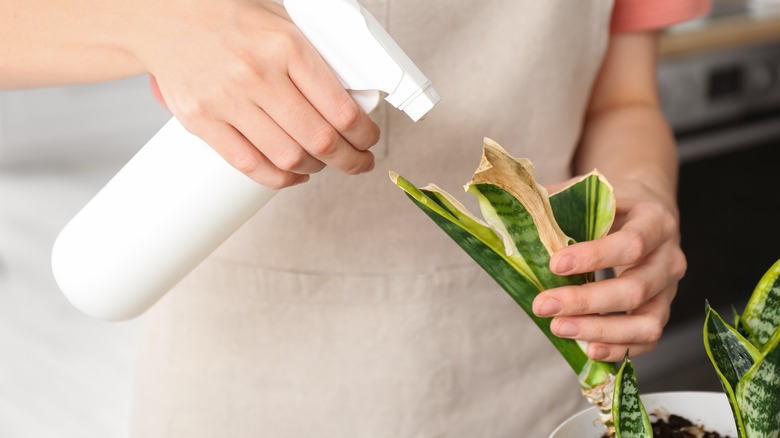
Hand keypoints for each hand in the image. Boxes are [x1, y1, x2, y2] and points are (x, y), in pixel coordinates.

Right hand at [133, 0, 379, 188]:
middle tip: (359, 162)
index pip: (340, 109)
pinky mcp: (201, 121)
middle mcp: (257, 74)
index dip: (364, 135)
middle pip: (319, 141)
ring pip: (288, 158)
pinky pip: (249, 165)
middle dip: (350, 160)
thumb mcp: (284, 22)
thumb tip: (356, 96)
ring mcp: (227, 100)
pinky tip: (293, 174)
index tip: (369, 140)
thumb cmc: (230, 19)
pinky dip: (279, 179)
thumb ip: (317, 57)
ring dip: (316, 169)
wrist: (165, 16)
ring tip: (324, 164)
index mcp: (286, 47)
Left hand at [533, 179, 686, 360]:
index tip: (554, 264)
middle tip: (543, 305)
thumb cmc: (610, 206)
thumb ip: (557, 203)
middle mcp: (670, 257)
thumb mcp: (589, 194)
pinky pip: (646, 339)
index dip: (594, 257)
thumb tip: (515, 215)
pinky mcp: (660, 312)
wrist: (644, 214)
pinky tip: (586, 347)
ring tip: (559, 328)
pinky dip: (617, 348)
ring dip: (600, 330)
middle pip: (635, 289)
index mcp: (655, 220)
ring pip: (645, 322)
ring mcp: (669, 290)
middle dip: (585, 301)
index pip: (632, 243)